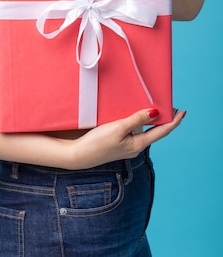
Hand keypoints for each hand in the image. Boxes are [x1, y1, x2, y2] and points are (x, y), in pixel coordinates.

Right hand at [69, 108, 185, 169]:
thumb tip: (155, 113)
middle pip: (156, 132)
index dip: (173, 122)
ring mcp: (127, 146)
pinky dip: (140, 123)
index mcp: (138, 144)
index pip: (162, 132)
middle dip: (165, 121)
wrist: (79, 155)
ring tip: (157, 109)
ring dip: (152, 121)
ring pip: (145, 132)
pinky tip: (136, 117)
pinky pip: (135, 132)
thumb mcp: (118, 128)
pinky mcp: (118, 144)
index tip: (182, 111)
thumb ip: (136, 120)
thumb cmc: (97, 143)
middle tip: (172, 107)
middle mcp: (135, 147)